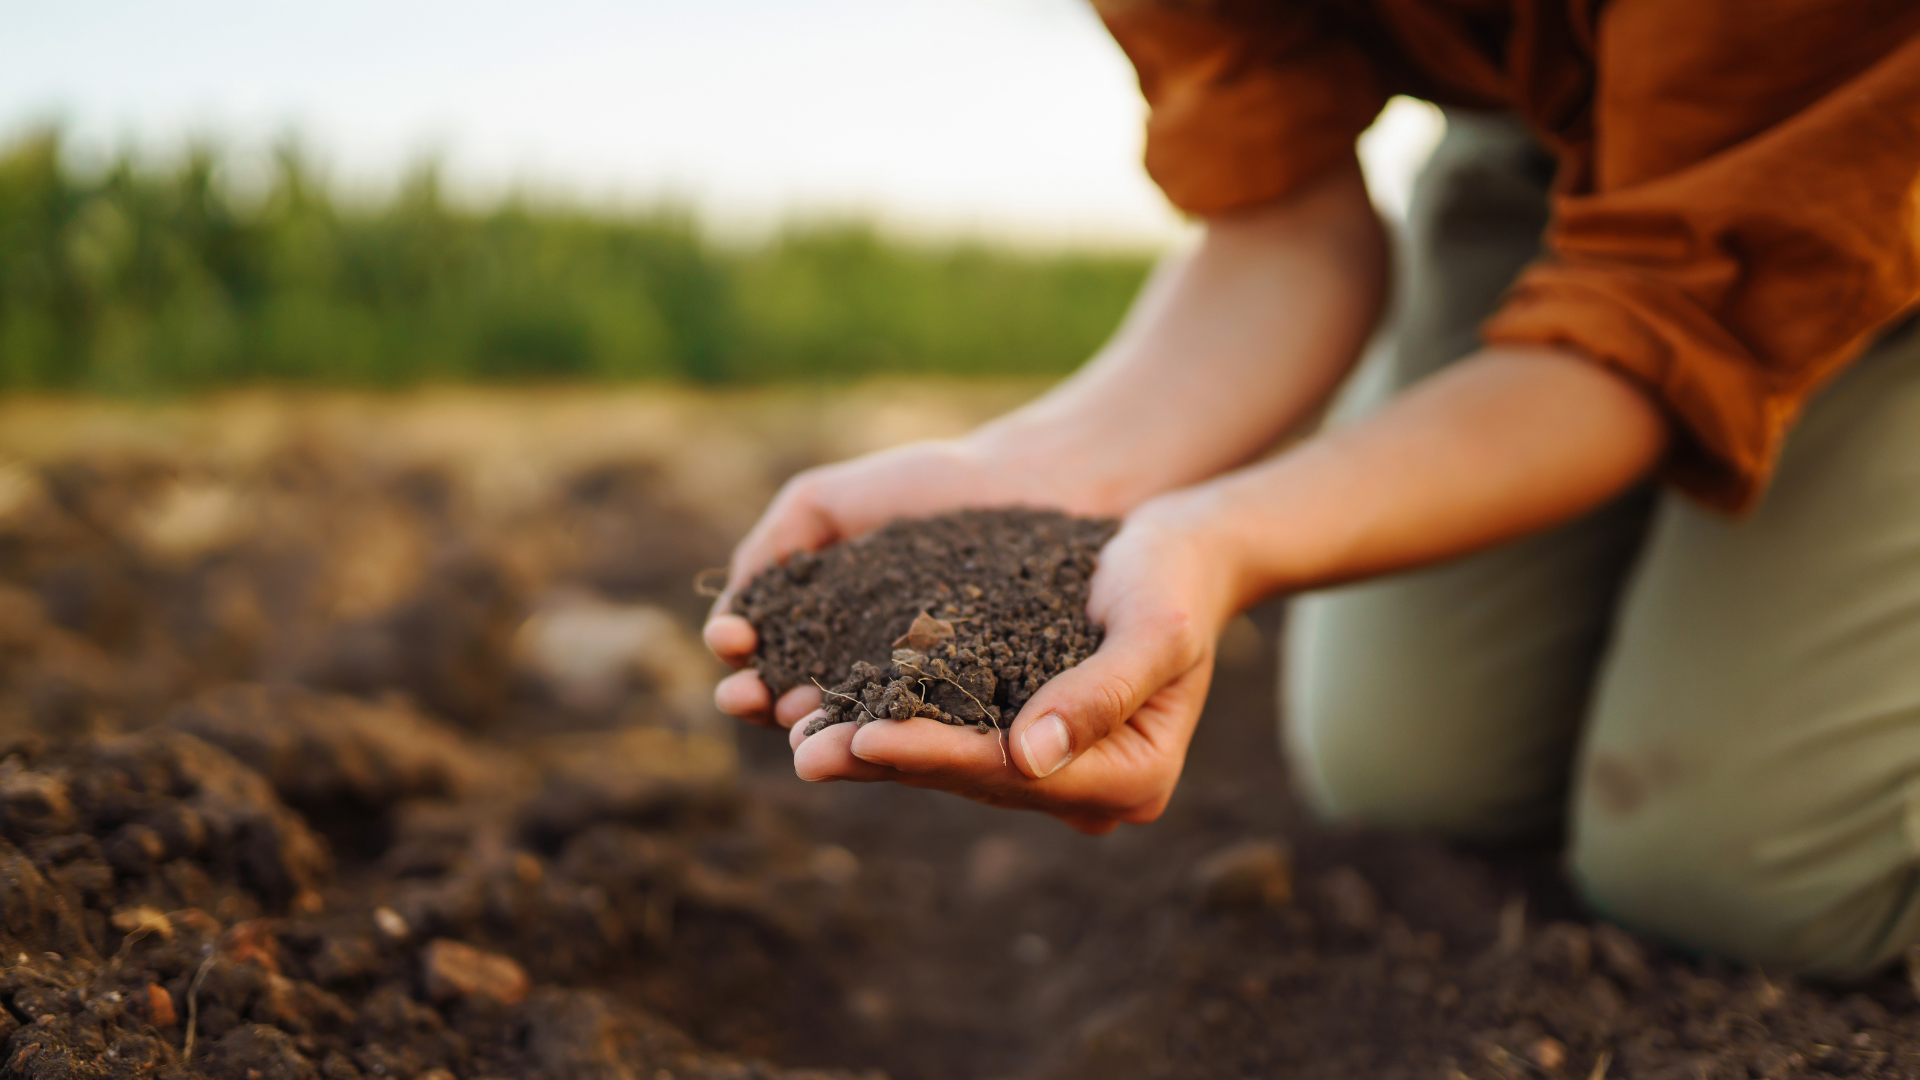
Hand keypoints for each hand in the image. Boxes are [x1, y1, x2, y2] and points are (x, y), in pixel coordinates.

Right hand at [704, 437, 1072, 727]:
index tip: (730, 643)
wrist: (1024, 482)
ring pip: (852, 720)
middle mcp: (861, 667)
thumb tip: (730, 615)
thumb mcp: (825, 502)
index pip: (766, 652)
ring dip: (815, 726)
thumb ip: (773, 545)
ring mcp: (914, 690)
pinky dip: (890, 730)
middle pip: (796, 696)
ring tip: (793, 722)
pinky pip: (925, 722)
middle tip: (744, 696)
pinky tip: (865, 726)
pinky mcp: (968, 703)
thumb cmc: (925, 486)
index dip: (741, 654)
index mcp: (823, 625)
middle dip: (762, 699)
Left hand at [783, 494, 1238, 833]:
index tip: (863, 737)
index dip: (934, 755)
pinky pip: (947, 736)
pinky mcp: (1021, 736)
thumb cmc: (1175, 579)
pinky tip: (828, 709)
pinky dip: (890, 721)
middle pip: (971, 780)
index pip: (1013, 773)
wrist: (1180, 554)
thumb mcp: (1154, 626)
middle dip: (884, 761)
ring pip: (949, 765)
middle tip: (802, 751)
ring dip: (872, 751)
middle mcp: (1089, 790)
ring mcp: (1053, 770)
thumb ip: (1101, 691)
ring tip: (797, 735)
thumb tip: (1029, 757)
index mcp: (1132, 779)